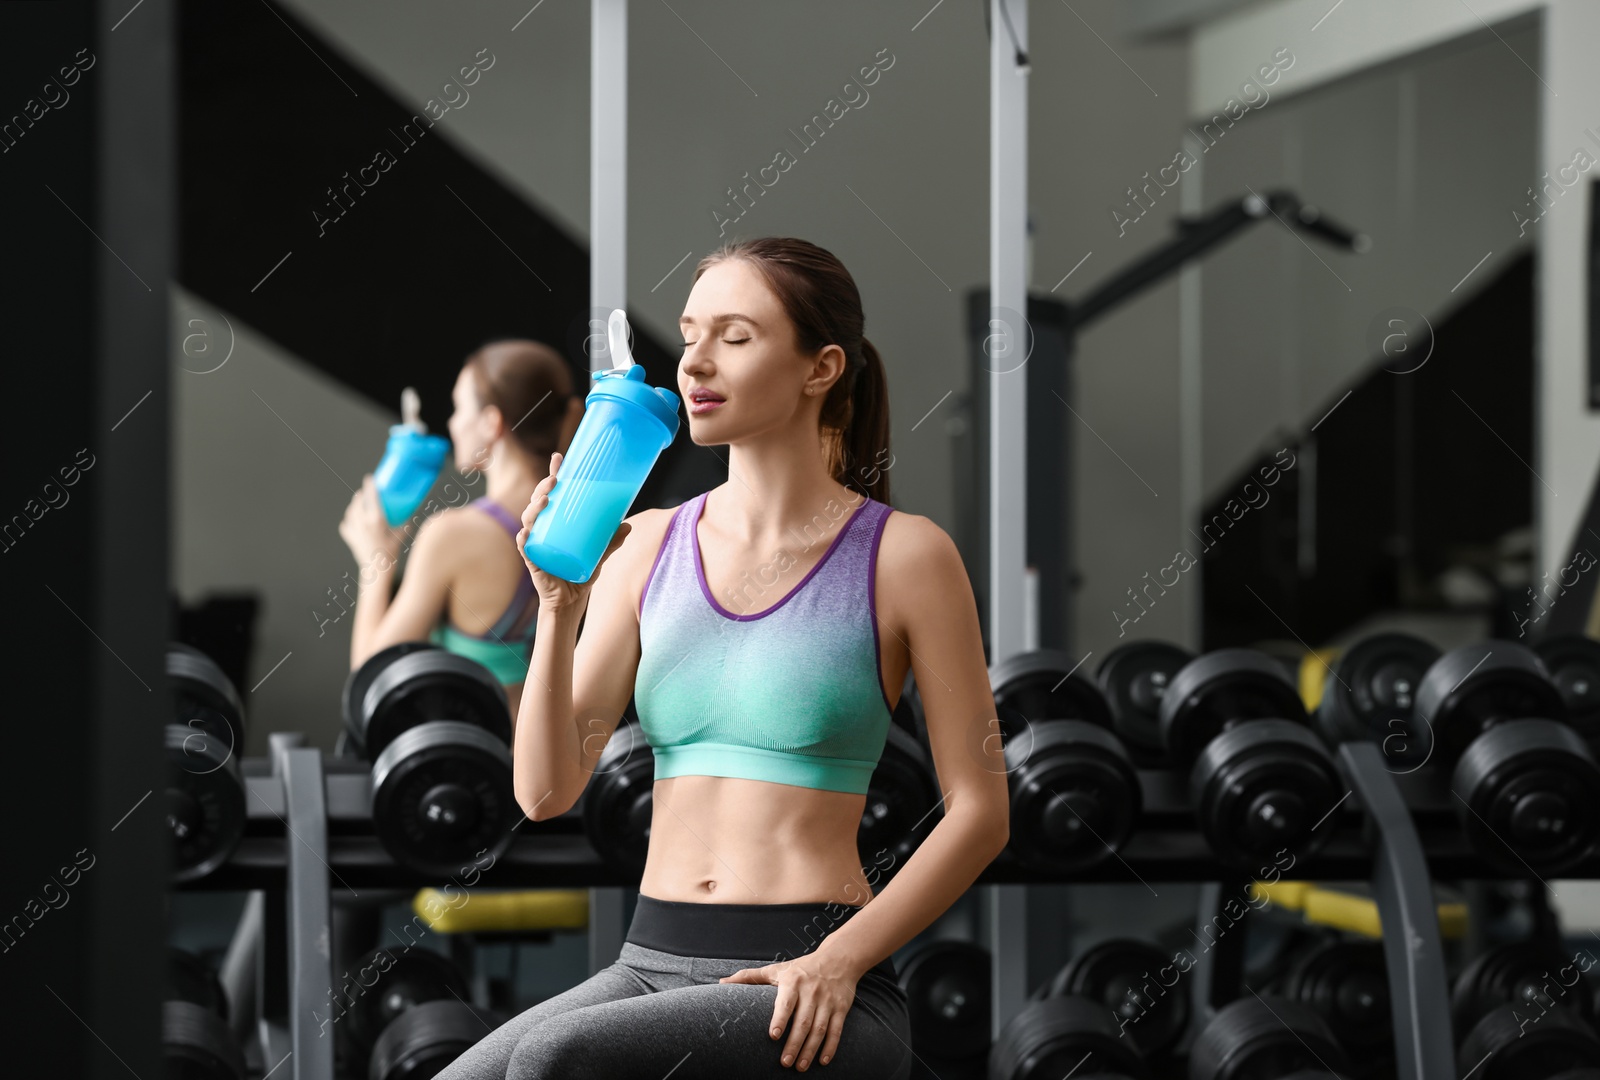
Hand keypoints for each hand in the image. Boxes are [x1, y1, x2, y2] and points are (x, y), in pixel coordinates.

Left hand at [339, 475, 402, 568]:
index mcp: (376, 519)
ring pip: (351, 511)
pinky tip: (352, 522)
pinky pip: (346, 525)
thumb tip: (408, 520)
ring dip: (354, 505)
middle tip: (365, 492)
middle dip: (361, 495)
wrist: (376, 571)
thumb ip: (403, 527)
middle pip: (358, 501)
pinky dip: (349, 521)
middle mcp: (363, 522)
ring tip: (358, 504)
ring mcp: (355, 530)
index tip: (369, 478)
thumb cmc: (390, 555)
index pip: (371, 496)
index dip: (370, 485)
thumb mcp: (400, 538)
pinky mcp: (350, 538)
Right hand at [515, 451, 631, 610]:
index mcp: (555, 522)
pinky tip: (525, 533)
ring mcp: (536, 543)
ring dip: (533, 508)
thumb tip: (628, 526)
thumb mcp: (599, 554)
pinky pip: (524, 547)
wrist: (570, 601)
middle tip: (556, 480)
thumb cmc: (580, 574)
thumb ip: (611, 541)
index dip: (554, 474)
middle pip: (538, 501)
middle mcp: (542, 529)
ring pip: (529, 520)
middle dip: (544, 487)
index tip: (559, 458)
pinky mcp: (532, 560)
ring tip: (545, 500)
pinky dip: (523, 539)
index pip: (552, 493)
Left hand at [720, 950, 862, 1070]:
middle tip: (784, 1063)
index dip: (780, 1019)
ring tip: (799, 1067)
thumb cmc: (801, 968)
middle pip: (803, 1021)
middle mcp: (812, 991)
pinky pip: (836, 1030)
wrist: (838, 959)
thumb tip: (722, 983)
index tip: (773, 1036)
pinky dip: (831, 1046)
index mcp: (793, 982)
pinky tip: (823, 1061)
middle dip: (794, 1043)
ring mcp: (827, 1001)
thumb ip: (749, 977)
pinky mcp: (841, 1008)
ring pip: (819, 1029)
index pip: (786, 1002)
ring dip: (810, 1050)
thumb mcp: (776, 969)